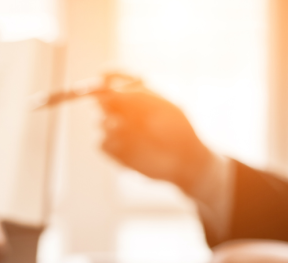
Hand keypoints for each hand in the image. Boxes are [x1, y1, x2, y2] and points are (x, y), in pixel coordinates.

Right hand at [96, 75, 213, 192]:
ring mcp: (120, 133)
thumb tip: (111, 90)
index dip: (106, 77)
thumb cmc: (179, 130)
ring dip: (110, 124)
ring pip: (102, 123)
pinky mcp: (117, 152)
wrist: (185, 161)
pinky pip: (102, 144)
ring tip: (127, 130)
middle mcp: (125, 113)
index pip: (113, 81)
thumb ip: (138, 97)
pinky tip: (127, 148)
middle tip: (109, 103)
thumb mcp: (162, 108)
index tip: (102, 76)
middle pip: (102, 100)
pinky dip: (110, 143)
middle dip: (104, 100)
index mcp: (136, 96)